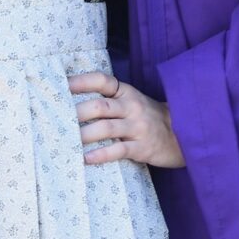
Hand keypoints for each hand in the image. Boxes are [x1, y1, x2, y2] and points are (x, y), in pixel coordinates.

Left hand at [67, 70, 185, 169]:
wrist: (183, 135)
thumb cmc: (148, 118)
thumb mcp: (132, 102)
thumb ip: (108, 99)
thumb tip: (70, 102)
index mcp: (126, 92)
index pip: (102, 80)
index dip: (81, 81)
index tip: (60, 85)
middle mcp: (132, 106)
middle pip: (99, 105)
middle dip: (75, 113)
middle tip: (55, 120)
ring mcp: (138, 127)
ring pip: (106, 128)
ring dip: (83, 135)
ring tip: (65, 141)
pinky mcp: (143, 147)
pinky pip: (119, 150)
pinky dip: (100, 154)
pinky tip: (85, 158)